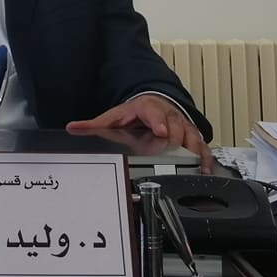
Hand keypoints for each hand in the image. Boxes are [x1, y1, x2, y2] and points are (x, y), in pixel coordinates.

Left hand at [66, 94, 214, 173]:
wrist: (156, 104)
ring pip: (191, 137)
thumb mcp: (114, 117)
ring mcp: (182, 127)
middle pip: (174, 127)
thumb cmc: (135, 114)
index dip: (158, 122)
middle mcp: (168, 116)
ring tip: (194, 167)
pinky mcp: (192, 138)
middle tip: (172, 154)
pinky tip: (204, 172)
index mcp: (148, 109)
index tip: (160, 131)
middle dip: (174, 140)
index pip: (154, 113)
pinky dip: (204, 160)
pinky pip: (202, 148)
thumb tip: (72, 127)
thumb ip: (94, 125)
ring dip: (193, 151)